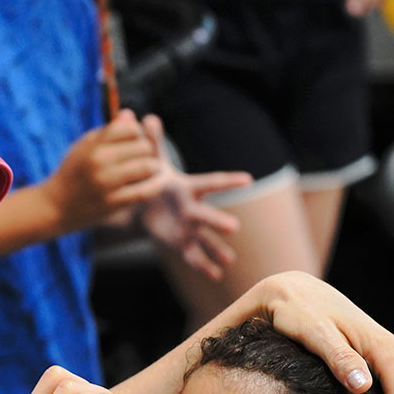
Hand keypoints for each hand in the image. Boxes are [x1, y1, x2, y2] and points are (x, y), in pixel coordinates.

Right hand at [44, 109, 163, 232]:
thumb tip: (131, 114)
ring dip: (153, 167)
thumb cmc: (73, 171)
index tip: (133, 140)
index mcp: (93, 144)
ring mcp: (106, 183)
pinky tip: (155, 183)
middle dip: (147, 150)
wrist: (55, 206)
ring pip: (148, 167)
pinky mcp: (113, 203)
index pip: (130, 128)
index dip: (137, 132)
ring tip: (150, 169)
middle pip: (142, 146)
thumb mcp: (84, 146)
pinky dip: (155, 185)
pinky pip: (145, 191)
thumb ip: (108, 131)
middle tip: (143, 157)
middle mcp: (99, 161)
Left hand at [136, 114, 250, 278]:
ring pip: (205, 240)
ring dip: (217, 250)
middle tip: (234, 227)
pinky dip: (203, 266)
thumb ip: (151, 142)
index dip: (229, 181)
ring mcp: (190, 229)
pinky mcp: (181, 244)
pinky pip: (193, 257)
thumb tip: (146, 117)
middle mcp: (195, 210)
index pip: (211, 182)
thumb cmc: (153, 179)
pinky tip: (215, 276)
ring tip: (230, 261)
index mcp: (189, 188)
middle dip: (219, 221)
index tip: (247, 179)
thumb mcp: (151, 162)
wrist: (147, 204)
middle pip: (207, 216)